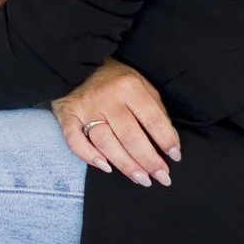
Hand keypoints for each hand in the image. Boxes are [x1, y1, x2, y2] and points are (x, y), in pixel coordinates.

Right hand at [54, 63, 180, 185]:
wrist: (76, 64)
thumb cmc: (115, 79)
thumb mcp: (141, 83)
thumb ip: (154, 109)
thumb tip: (169, 141)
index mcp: (129, 86)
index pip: (151, 118)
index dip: (166, 139)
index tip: (175, 156)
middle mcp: (107, 98)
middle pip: (130, 135)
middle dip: (148, 160)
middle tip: (162, 177)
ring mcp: (85, 108)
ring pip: (105, 142)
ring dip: (125, 164)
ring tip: (142, 179)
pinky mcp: (67, 116)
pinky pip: (75, 140)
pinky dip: (88, 155)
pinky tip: (105, 167)